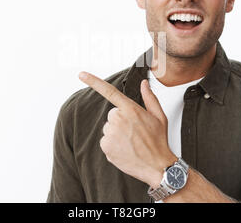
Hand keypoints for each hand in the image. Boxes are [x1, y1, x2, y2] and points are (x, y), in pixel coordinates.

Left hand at [78, 71, 177, 187]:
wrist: (157, 166)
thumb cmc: (159, 141)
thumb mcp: (159, 117)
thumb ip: (150, 98)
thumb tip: (143, 83)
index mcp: (131, 109)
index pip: (109, 91)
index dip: (93, 81)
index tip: (81, 74)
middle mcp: (118, 119)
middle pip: (112, 115)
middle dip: (121, 121)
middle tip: (135, 132)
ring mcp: (111, 133)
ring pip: (109, 128)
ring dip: (117, 134)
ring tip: (131, 143)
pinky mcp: (106, 146)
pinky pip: (105, 141)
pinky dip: (113, 145)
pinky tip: (125, 150)